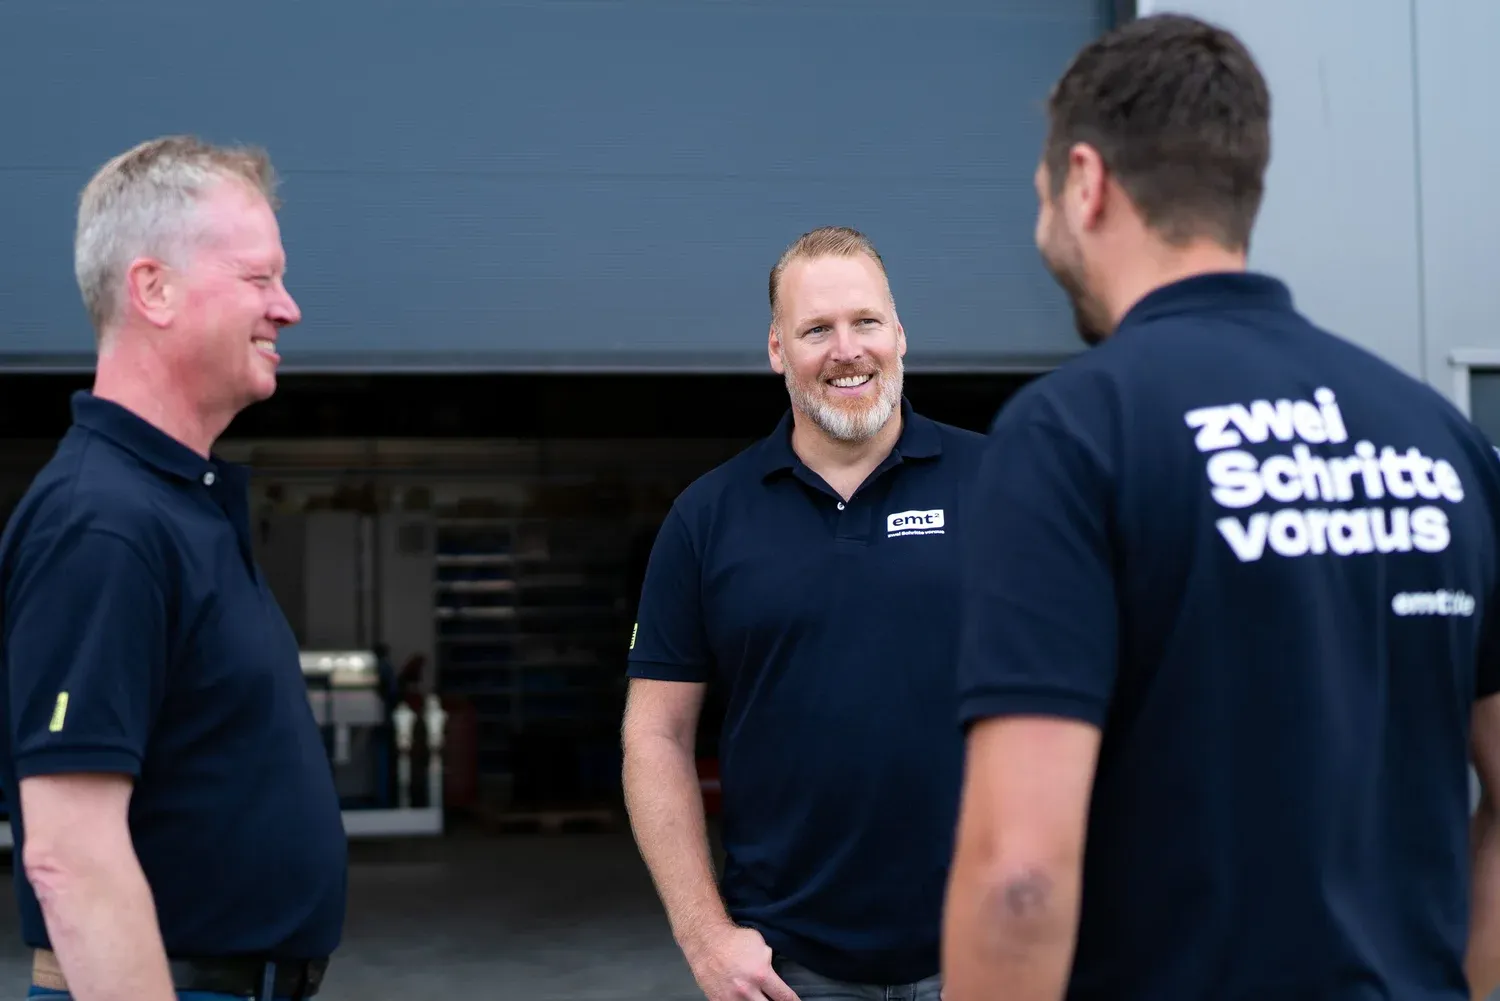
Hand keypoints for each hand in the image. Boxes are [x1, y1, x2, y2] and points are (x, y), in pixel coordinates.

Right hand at [685, 923, 800, 1000]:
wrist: (706, 941)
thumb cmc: (734, 940)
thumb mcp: (760, 945)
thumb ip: (769, 962)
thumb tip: (775, 974)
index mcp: (761, 975)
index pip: (784, 997)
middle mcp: (747, 991)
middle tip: (776, 1000)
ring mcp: (731, 999)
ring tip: (760, 999)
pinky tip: (743, 999)